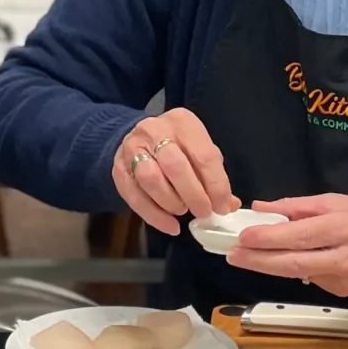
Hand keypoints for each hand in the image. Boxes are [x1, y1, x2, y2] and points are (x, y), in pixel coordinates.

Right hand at [111, 108, 236, 237]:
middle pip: (175, 166)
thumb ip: (213, 174)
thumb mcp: (199, 149)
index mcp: (182, 122)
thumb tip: (228, 204)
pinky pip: (134, 196)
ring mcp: (132, 149)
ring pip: (150, 179)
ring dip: (171, 202)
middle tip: (204, 212)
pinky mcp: (119, 169)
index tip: (222, 206)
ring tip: (183, 211)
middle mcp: (154, 131)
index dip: (216, 185)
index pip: (203, 155)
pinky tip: (170, 226)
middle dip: (193, 195)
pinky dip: (154, 215)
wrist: (139, 138)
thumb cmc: (178, 146)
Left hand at [229, 193, 347, 297]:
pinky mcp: (344, 293)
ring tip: (247, 257)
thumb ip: (298, 206)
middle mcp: (344, 257)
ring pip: (300, 276)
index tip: (244, 238)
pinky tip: (287, 262)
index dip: (269, 239)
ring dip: (271, 267)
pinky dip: (297, 270)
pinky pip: (314, 280)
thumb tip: (262, 208)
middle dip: (259, 261)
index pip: (300, 236)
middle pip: (295, 264)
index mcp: (343, 227)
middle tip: (233, 256)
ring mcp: (345, 279)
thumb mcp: (336, 201)